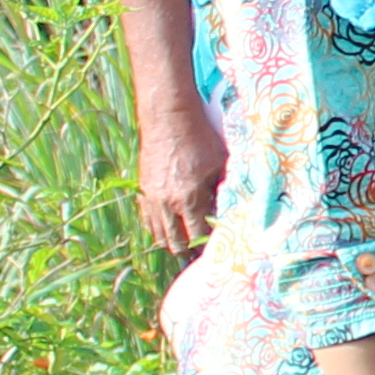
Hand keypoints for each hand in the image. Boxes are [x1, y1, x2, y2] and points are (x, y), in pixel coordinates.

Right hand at [136, 102, 226, 257]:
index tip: (218, 249)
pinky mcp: (142, 191)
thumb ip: (224, 192)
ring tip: (184, 247)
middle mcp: (167, 204)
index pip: (198, 236)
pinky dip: (157, 230)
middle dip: (188, 251)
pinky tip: (168, 231)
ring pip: (159, 234)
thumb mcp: (220, 166)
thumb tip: (231, 213)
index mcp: (189, 199)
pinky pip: (148, 220)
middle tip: (200, 255)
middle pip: (175, 242)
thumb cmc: (200, 139)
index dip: (208, 246)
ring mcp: (151, 199)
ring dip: (171, 243)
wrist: (168, 119)